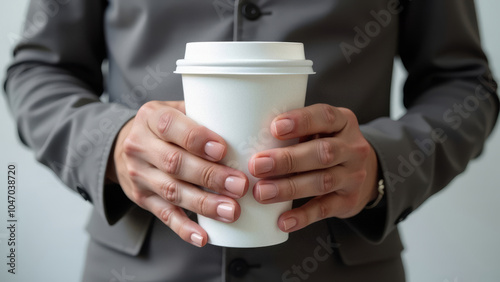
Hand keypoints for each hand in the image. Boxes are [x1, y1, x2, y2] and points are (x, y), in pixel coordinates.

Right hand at [107, 101, 248, 246]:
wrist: (124, 145)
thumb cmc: (165, 127)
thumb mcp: (175, 109)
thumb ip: (202, 113)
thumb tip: (246, 123)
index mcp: (151, 117)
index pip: (170, 126)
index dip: (196, 139)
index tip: (222, 150)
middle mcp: (140, 146)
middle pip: (174, 163)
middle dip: (209, 176)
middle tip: (239, 185)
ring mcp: (139, 175)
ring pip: (172, 191)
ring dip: (203, 204)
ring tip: (231, 211)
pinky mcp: (143, 199)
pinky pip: (164, 215)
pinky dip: (184, 228)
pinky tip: (203, 236)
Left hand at [249, 104, 378, 232]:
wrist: (365, 173)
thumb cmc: (327, 145)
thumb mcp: (320, 130)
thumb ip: (295, 131)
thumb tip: (246, 137)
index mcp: (343, 122)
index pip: (325, 116)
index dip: (301, 121)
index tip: (274, 127)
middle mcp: (352, 148)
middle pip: (323, 152)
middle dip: (288, 159)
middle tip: (257, 165)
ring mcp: (353, 176)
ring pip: (322, 181)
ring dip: (289, 188)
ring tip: (262, 193)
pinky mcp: (349, 201)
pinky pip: (325, 209)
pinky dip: (303, 216)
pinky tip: (283, 220)